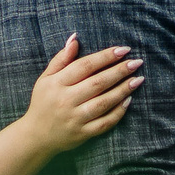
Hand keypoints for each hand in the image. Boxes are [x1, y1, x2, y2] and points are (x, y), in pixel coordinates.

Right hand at [22, 35, 141, 155]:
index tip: (123, 49)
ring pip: (103, 102)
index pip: (84, 66)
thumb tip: (75, 38)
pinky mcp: (82, 133)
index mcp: (57, 84)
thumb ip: (61, 59)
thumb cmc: (43, 103)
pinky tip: (128, 101)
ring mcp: (75, 118)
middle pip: (97, 83)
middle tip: (136, 62)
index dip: (105, 56)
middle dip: (119, 71)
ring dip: (123, 90)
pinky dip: (117, 112)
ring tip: (138, 79)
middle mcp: (66, 100)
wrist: (35, 136)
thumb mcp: (45, 78)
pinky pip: (104, 123)